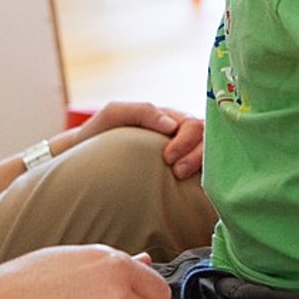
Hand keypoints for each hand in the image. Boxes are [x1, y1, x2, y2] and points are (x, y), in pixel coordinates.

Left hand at [63, 101, 203, 178]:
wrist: (85, 160)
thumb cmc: (99, 134)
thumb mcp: (114, 114)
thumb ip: (141, 111)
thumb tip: (171, 125)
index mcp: (170, 119)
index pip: (195, 125)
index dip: (186, 141)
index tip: (167, 158)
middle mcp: (182, 135)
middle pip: (208, 140)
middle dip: (196, 154)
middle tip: (175, 170)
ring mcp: (185, 156)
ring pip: (213, 157)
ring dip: (202, 165)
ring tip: (180, 177)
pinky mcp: (185, 177)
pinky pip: (208, 176)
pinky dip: (210, 179)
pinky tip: (196, 188)